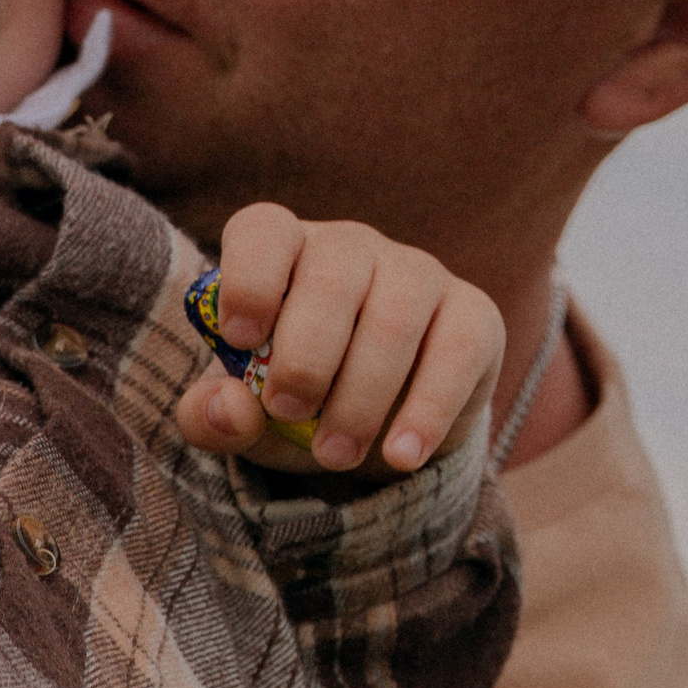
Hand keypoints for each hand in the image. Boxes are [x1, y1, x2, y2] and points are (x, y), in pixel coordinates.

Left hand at [175, 207, 503, 477]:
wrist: (380, 430)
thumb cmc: (297, 400)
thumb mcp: (246, 416)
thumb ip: (214, 414)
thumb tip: (228, 408)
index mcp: (283, 250)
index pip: (263, 231)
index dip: (250, 279)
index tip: (241, 339)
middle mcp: (349, 247)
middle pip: (330, 282)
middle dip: (304, 358)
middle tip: (288, 412)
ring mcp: (416, 272)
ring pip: (392, 322)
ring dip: (359, 398)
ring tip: (334, 454)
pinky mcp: (473, 314)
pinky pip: (456, 353)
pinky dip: (427, 412)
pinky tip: (402, 455)